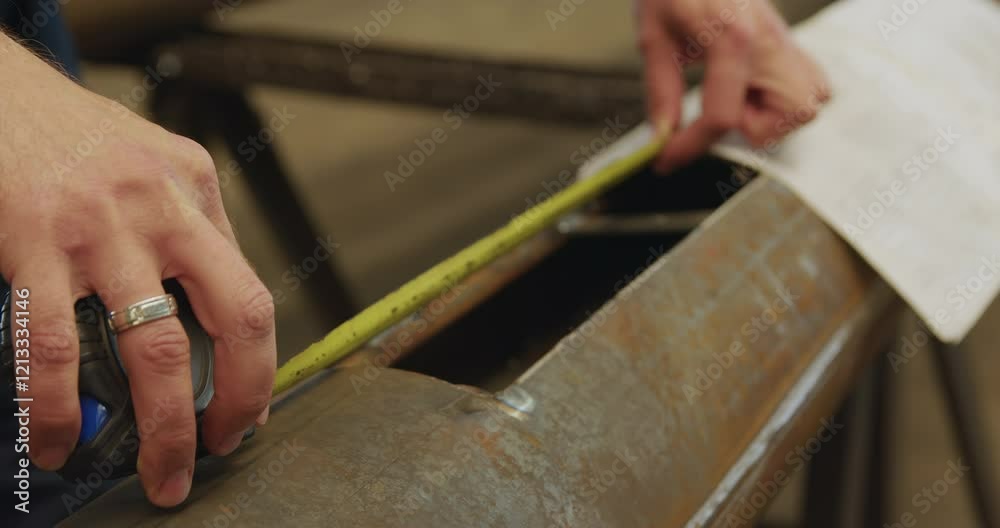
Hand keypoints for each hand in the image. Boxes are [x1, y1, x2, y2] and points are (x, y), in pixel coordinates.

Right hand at [0, 34, 274, 505]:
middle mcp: (163, 210)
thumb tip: (221, 317)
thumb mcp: (161, 166)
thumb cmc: (81, 139)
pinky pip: (50, 346)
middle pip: (231, 321)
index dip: (257, 370)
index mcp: (198, 194)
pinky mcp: (32, 242)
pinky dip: (55, 407)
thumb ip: (197, 231)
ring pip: (149, 347)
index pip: (252, 298)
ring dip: (158, 426)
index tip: (245, 416)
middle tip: (216, 454)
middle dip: (235, 403)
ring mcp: (100, 229)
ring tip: (158, 474)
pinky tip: (58, 443)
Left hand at [637, 0, 830, 170]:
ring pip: (810, 103)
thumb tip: (664, 134)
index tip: (668, 158)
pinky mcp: (789, 41)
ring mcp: (786, 40)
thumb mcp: (654, 36)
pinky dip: (785, 98)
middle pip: (794, 113)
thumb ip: (660, 90)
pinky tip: (751, 86)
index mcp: (732, 36)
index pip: (721, 116)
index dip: (691, 146)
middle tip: (719, 107)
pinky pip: (811, 84)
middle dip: (752, 124)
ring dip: (770, 113)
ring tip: (735, 93)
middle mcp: (769, 40)